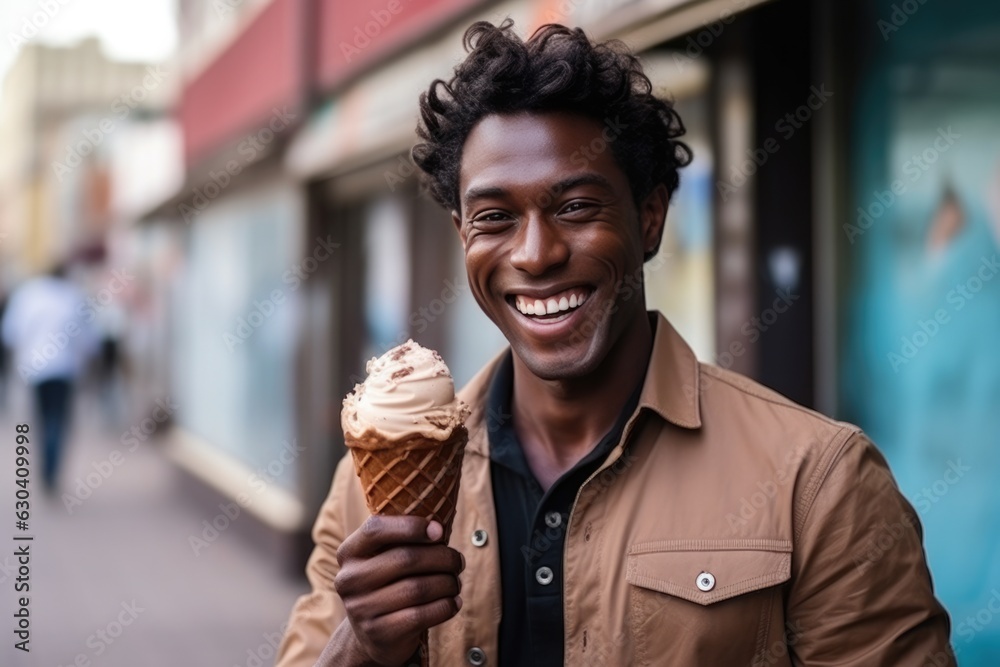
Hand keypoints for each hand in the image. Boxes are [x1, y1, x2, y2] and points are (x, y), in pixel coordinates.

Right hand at [331, 516, 464, 665]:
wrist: (374, 635)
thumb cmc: (389, 584)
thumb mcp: (385, 558)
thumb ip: (403, 539)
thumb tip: (437, 528)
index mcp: (349, 552)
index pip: (375, 529)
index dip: (411, 526)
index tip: (439, 531)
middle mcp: (349, 580)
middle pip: (406, 558)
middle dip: (442, 557)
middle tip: (458, 561)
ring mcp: (361, 609)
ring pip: (418, 588)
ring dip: (447, 583)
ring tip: (455, 582)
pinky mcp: (379, 633)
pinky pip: (422, 615)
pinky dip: (446, 606)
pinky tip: (453, 602)